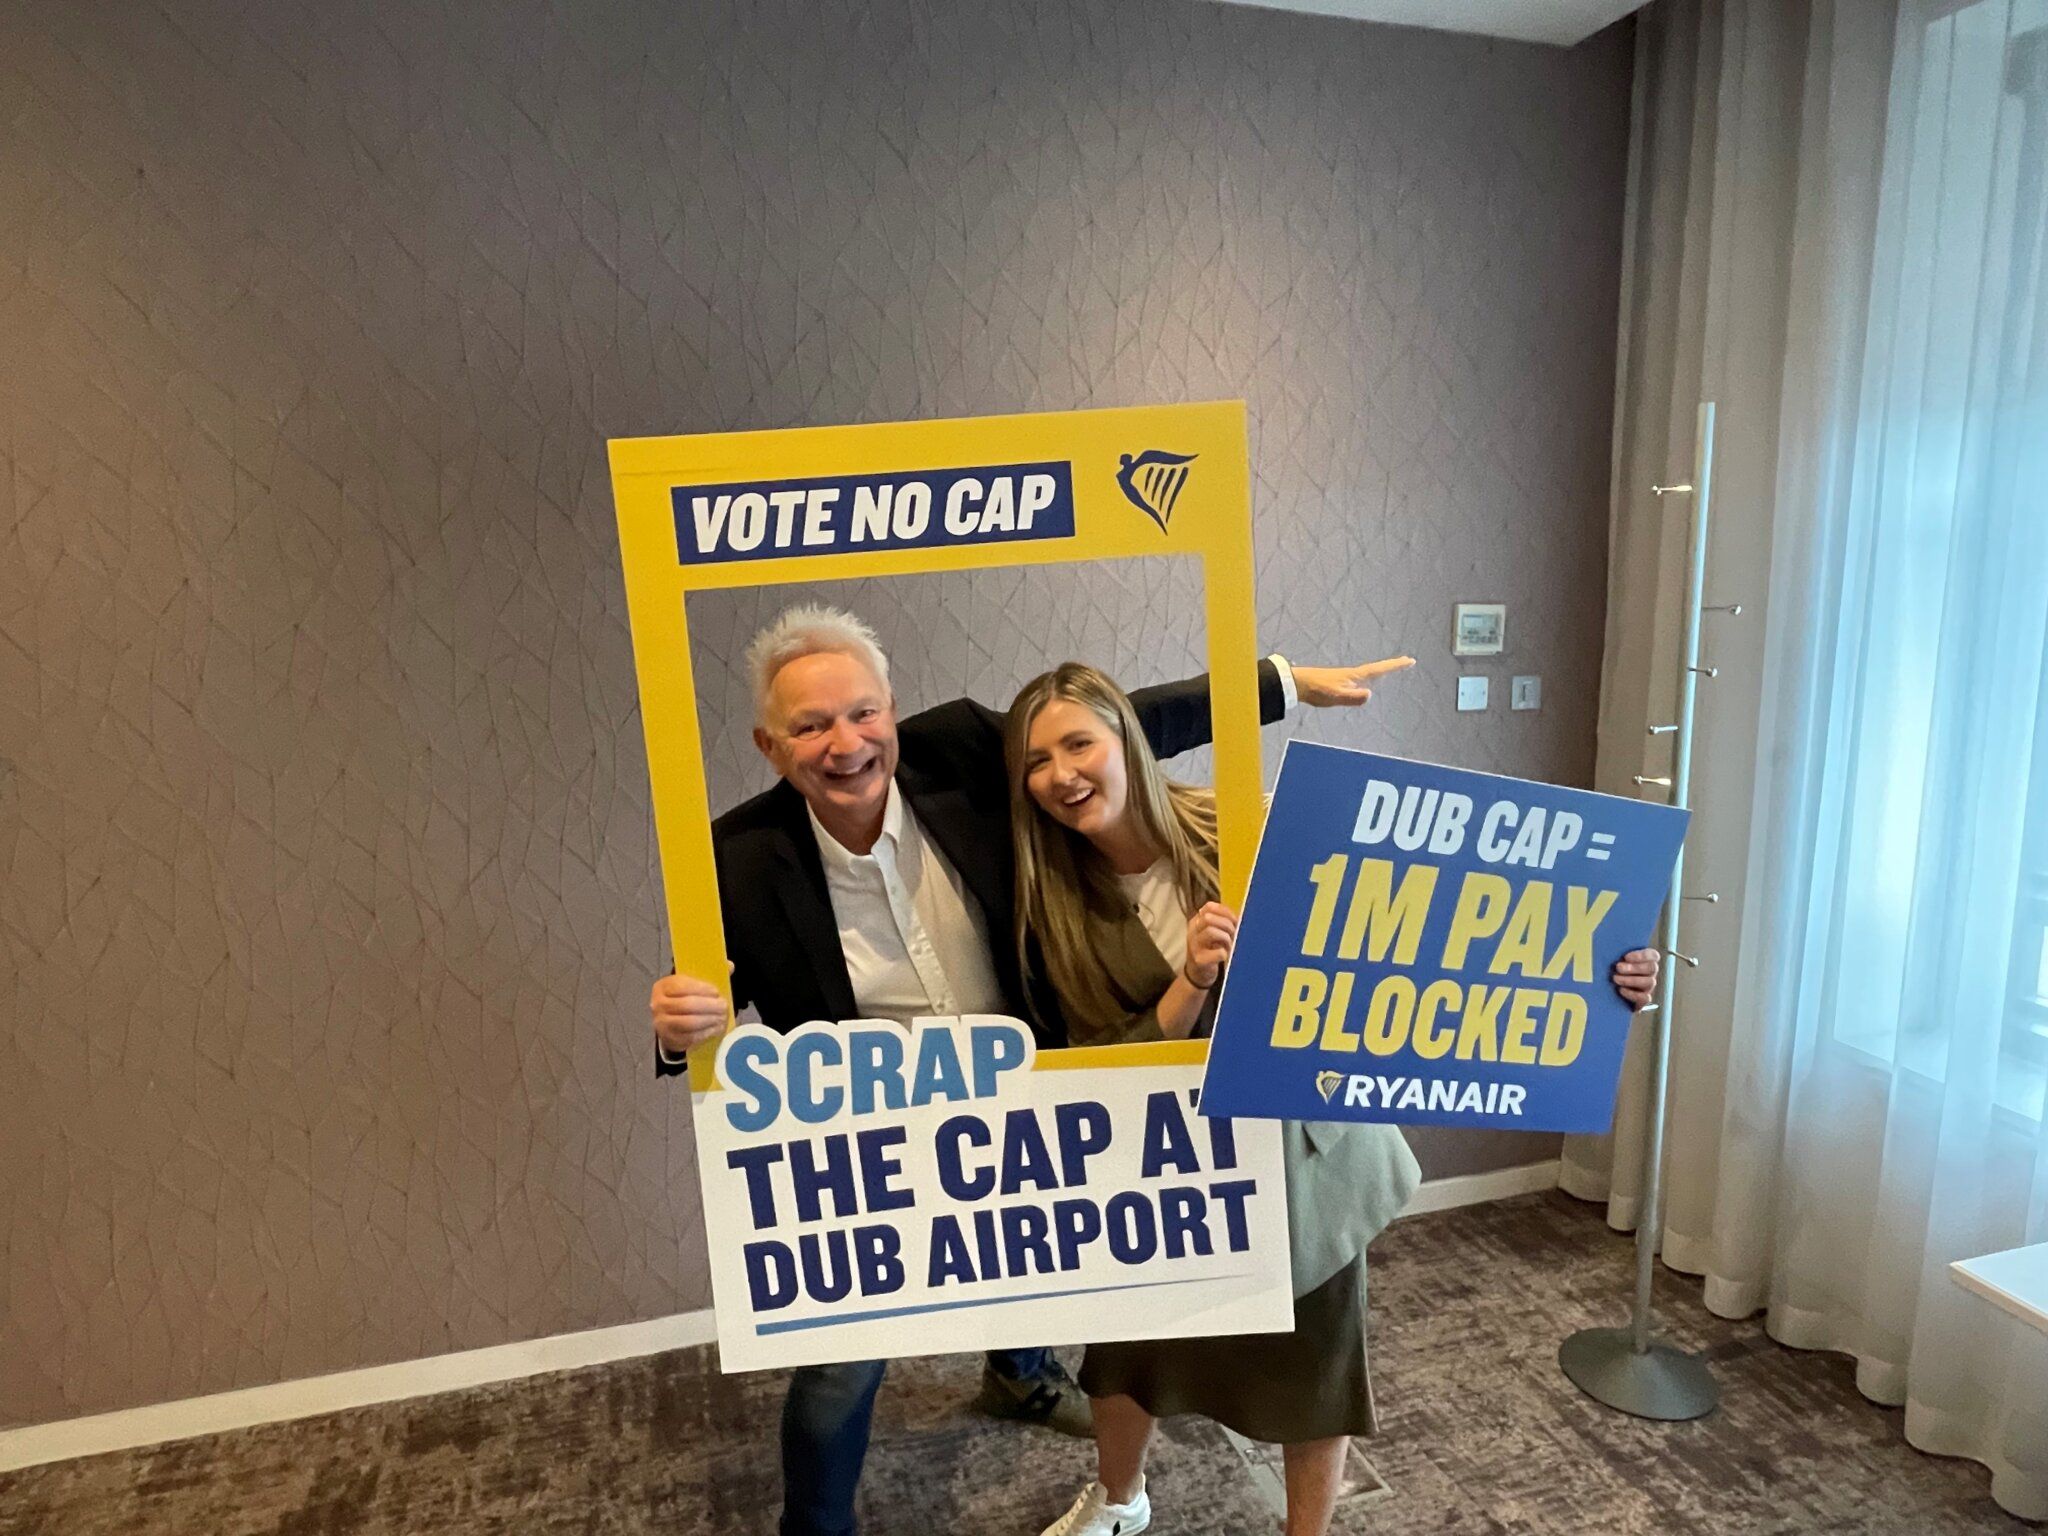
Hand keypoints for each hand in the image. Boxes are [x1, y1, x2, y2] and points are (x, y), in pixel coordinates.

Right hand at [651, 966, 731, 1054]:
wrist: (670, 1022)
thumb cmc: (685, 997)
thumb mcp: (693, 983)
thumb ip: (709, 974)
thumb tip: (730, 965)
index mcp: (663, 986)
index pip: (681, 985)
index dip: (701, 989)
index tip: (716, 992)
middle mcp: (658, 1004)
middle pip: (686, 1005)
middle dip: (709, 1006)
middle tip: (724, 1006)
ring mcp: (661, 1023)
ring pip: (688, 1023)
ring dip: (709, 1020)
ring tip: (722, 1018)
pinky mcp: (669, 1039)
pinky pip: (689, 1037)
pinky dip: (705, 1033)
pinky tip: (716, 1029)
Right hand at [1182, 902, 1238, 989]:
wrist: (1198, 974)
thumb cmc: (1210, 950)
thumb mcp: (1212, 933)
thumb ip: (1222, 922)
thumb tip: (1239, 917)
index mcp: (1196, 921)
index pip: (1209, 907)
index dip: (1225, 912)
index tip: (1235, 921)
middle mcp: (1192, 931)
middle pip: (1209, 918)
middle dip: (1226, 925)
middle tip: (1233, 934)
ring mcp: (1194, 946)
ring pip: (1211, 932)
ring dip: (1225, 938)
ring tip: (1229, 945)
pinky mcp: (1200, 960)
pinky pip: (1218, 952)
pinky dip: (1225, 953)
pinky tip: (1225, 956)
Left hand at [1291, 656, 1415, 707]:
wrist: (1299, 684)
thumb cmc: (1317, 690)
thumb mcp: (1336, 696)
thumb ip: (1352, 697)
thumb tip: (1369, 695)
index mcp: (1355, 676)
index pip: (1380, 670)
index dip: (1395, 666)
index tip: (1410, 660)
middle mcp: (1353, 674)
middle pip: (1378, 669)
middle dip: (1393, 666)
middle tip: (1407, 661)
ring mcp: (1347, 677)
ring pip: (1369, 673)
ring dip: (1382, 670)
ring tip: (1392, 669)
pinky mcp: (1340, 682)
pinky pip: (1361, 678)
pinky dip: (1370, 677)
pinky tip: (1367, 683)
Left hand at [1611, 948, 1659, 1010]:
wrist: (1606, 993)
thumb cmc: (1611, 970)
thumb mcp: (1613, 959)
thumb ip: (1616, 953)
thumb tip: (1607, 944)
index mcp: (1646, 960)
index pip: (1653, 955)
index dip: (1642, 955)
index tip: (1626, 956)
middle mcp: (1650, 973)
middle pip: (1652, 968)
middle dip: (1635, 967)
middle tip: (1618, 967)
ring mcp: (1648, 987)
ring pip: (1650, 982)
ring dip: (1632, 980)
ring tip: (1616, 979)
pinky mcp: (1643, 999)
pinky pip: (1645, 998)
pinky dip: (1633, 994)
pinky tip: (1621, 990)